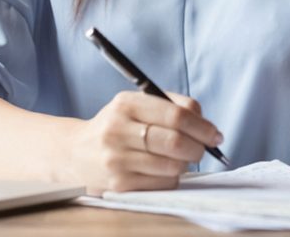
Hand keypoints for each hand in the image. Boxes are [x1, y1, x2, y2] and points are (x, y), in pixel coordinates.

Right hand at [65, 91, 223, 194]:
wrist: (75, 154)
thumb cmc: (116, 128)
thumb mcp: (135, 106)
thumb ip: (170, 106)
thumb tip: (205, 122)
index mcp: (125, 104)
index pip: (175, 115)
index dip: (202, 126)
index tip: (215, 134)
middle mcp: (118, 130)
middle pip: (176, 141)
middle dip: (199, 147)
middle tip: (202, 149)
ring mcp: (117, 159)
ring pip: (173, 165)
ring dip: (185, 164)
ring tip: (178, 158)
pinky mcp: (119, 185)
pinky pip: (163, 183)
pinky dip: (171, 178)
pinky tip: (161, 170)